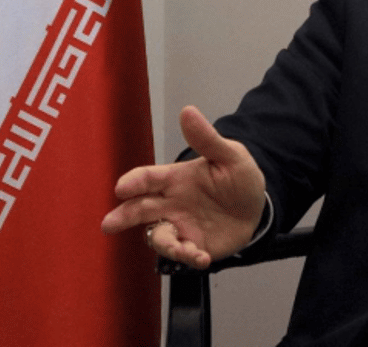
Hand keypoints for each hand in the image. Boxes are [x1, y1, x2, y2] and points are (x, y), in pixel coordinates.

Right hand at [100, 106, 265, 268]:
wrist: (258, 207)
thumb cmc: (238, 178)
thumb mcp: (230, 156)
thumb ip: (207, 139)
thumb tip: (187, 110)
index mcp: (176, 178)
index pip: (149, 178)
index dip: (134, 182)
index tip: (121, 188)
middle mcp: (171, 203)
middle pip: (139, 209)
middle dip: (123, 216)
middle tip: (110, 224)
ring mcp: (180, 225)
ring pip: (158, 236)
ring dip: (164, 243)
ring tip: (180, 248)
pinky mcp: (192, 245)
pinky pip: (182, 254)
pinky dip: (188, 257)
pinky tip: (202, 257)